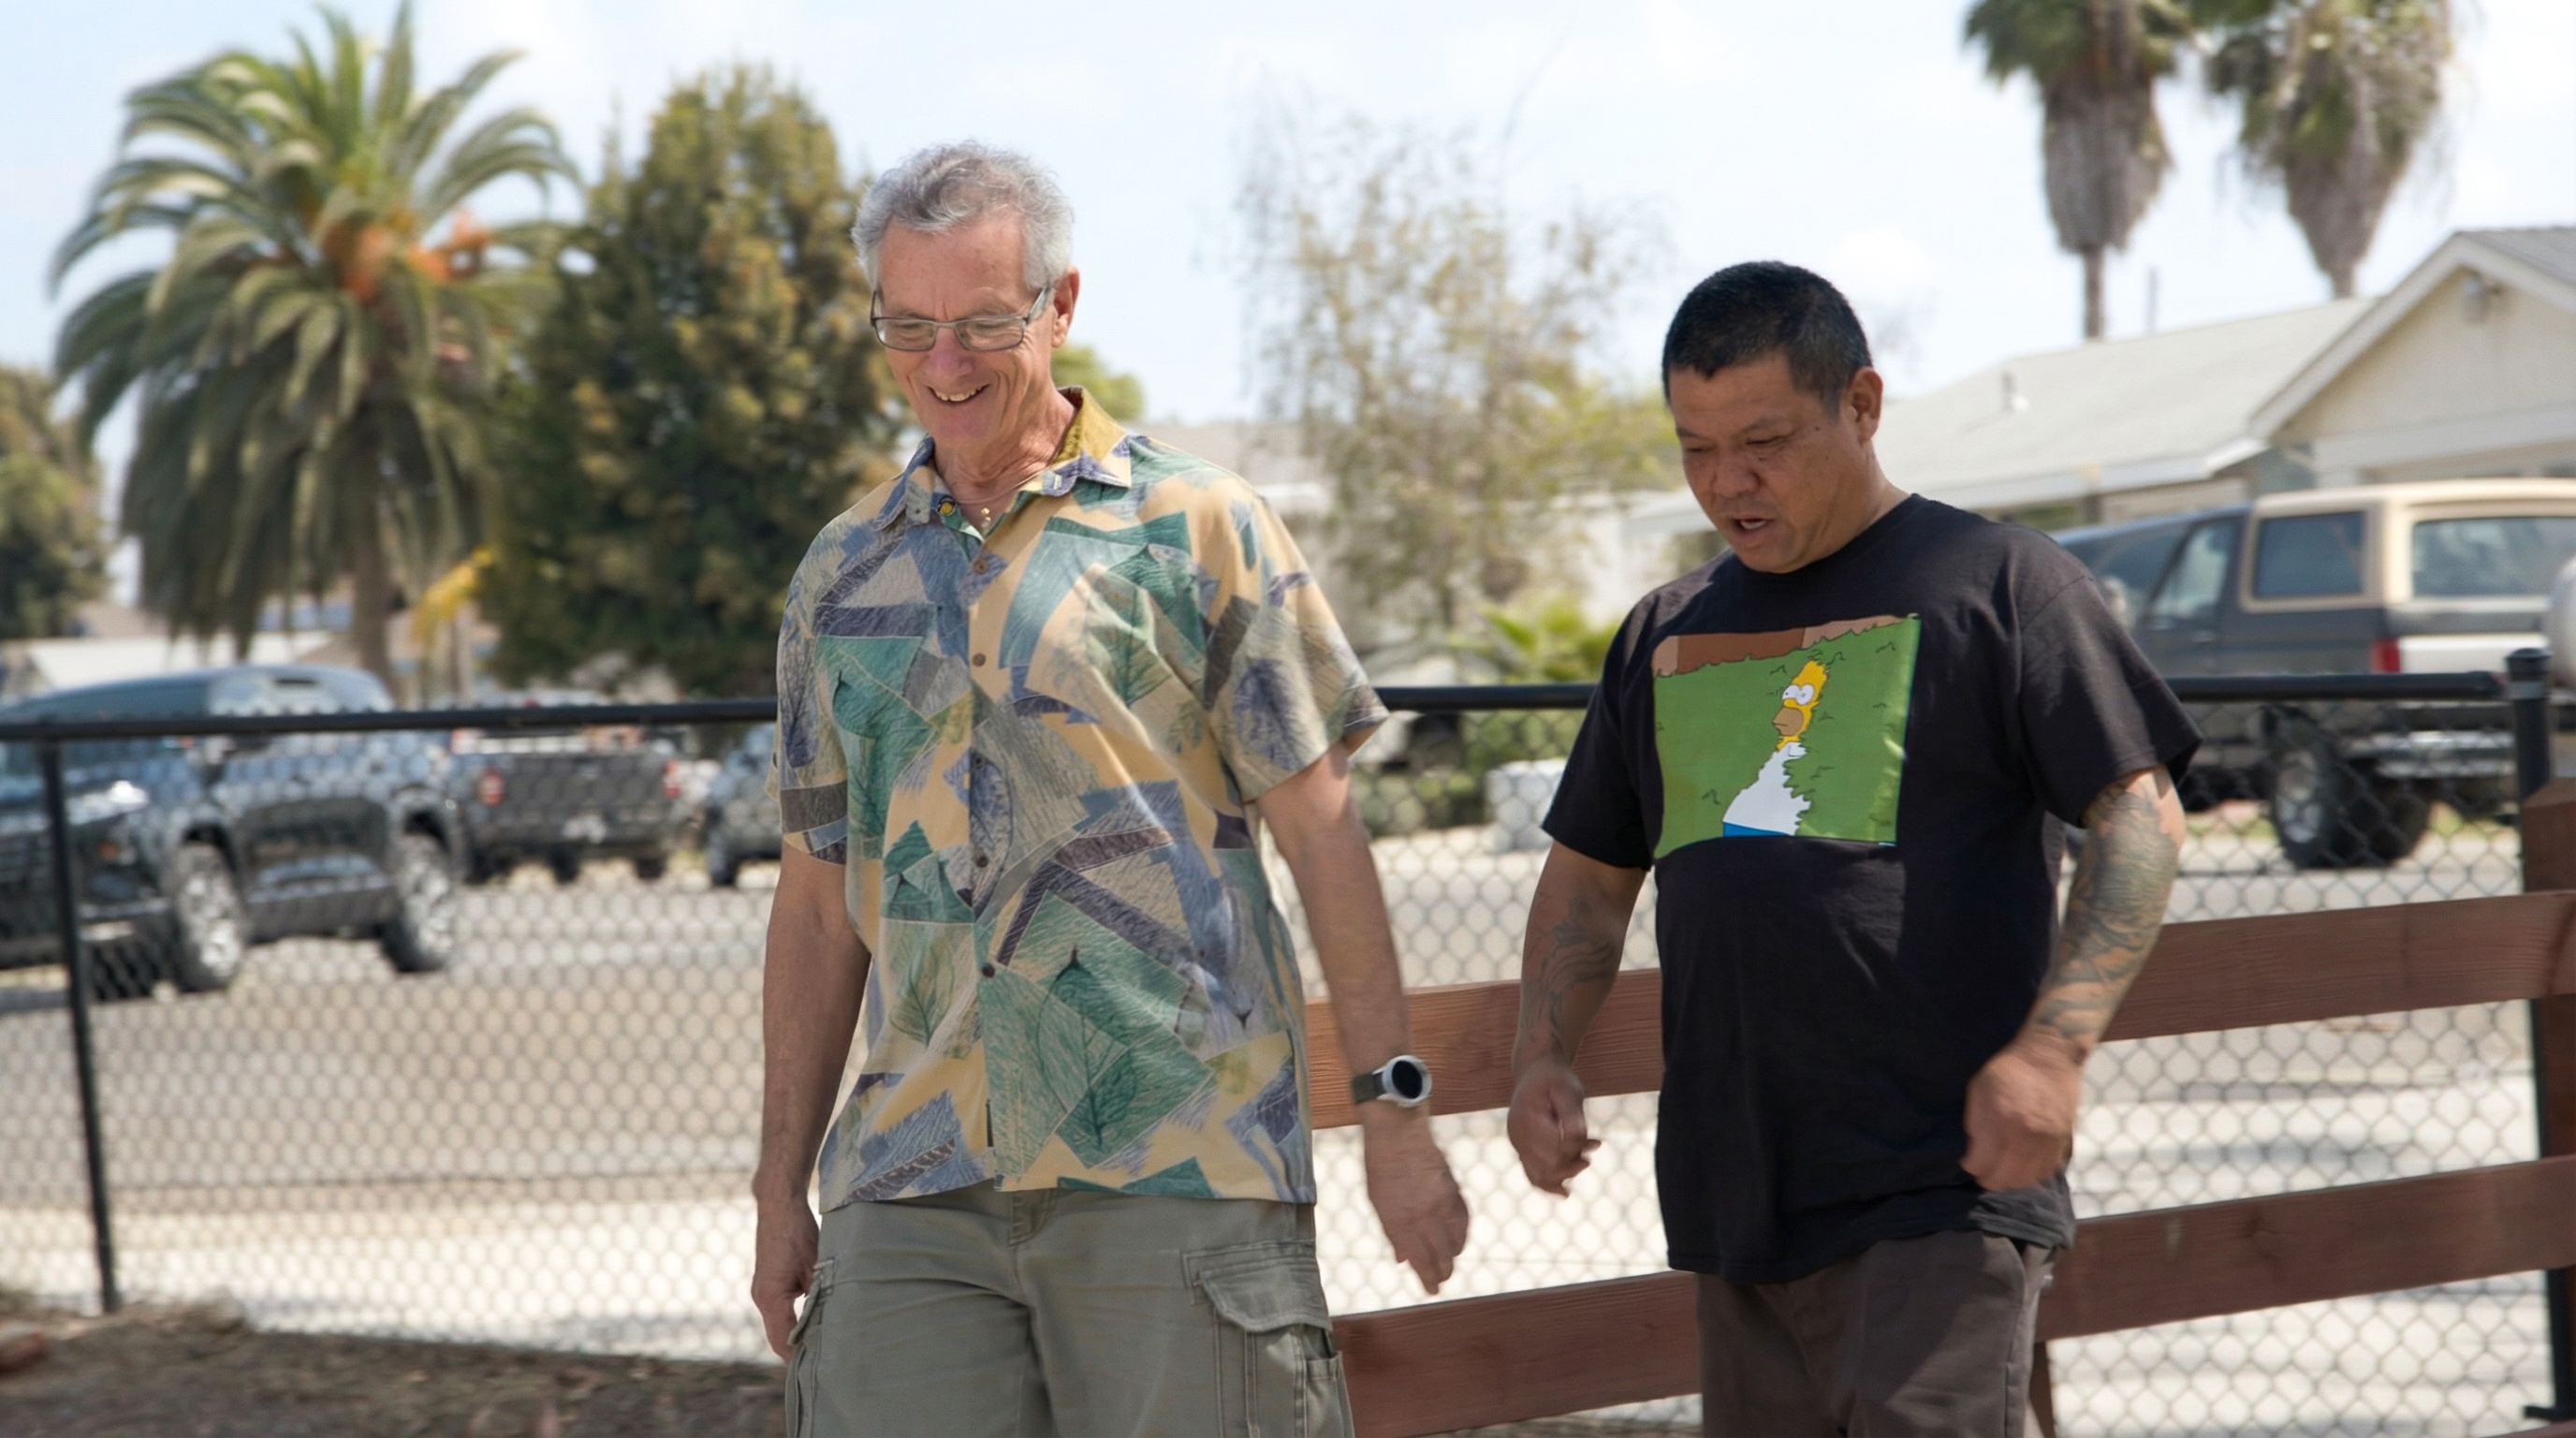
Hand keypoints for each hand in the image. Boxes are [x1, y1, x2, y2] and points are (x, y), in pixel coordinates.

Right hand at [750, 1194, 819, 1358]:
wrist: (779, 1206)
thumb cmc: (798, 1233)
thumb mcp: (815, 1266)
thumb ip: (818, 1296)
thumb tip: (829, 1320)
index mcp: (771, 1297)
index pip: (782, 1340)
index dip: (798, 1356)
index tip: (815, 1368)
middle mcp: (761, 1297)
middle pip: (777, 1335)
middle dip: (796, 1350)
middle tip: (820, 1363)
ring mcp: (761, 1289)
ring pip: (776, 1323)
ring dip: (793, 1335)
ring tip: (817, 1346)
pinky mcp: (765, 1281)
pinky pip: (776, 1309)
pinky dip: (790, 1320)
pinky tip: (808, 1322)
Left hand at [1360, 1109, 1469, 1293]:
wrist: (1398, 1135)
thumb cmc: (1381, 1168)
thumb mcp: (1378, 1204)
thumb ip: (1393, 1233)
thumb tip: (1402, 1259)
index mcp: (1399, 1222)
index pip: (1418, 1260)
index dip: (1426, 1278)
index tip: (1431, 1290)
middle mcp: (1422, 1217)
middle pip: (1440, 1256)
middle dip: (1442, 1273)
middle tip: (1441, 1282)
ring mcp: (1440, 1204)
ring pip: (1455, 1241)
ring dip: (1453, 1257)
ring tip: (1449, 1264)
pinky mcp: (1452, 1191)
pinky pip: (1463, 1221)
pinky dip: (1462, 1235)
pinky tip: (1459, 1242)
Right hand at [1507, 1057, 1599, 1196]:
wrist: (1537, 1070)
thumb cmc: (1556, 1079)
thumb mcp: (1570, 1092)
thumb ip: (1574, 1118)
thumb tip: (1581, 1143)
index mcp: (1527, 1119)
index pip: (1553, 1150)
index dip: (1575, 1152)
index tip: (1594, 1143)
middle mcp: (1517, 1134)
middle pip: (1544, 1167)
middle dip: (1570, 1167)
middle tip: (1588, 1160)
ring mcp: (1517, 1142)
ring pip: (1536, 1175)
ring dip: (1562, 1177)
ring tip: (1582, 1166)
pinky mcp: (1522, 1147)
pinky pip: (1532, 1172)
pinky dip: (1550, 1181)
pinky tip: (1563, 1192)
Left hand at [1963, 1032, 2084, 1191]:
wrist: (2050, 1057)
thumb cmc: (2009, 1070)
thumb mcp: (1979, 1087)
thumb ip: (1974, 1120)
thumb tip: (1973, 1149)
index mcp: (2000, 1121)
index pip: (1980, 1164)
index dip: (1970, 1166)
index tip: (1968, 1160)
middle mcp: (2025, 1136)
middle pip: (2003, 1179)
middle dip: (1988, 1178)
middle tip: (1983, 1170)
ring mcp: (2046, 1142)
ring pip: (2025, 1180)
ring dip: (2010, 1181)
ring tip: (2002, 1171)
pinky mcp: (2062, 1142)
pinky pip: (2045, 1172)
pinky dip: (2031, 1175)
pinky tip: (2022, 1166)